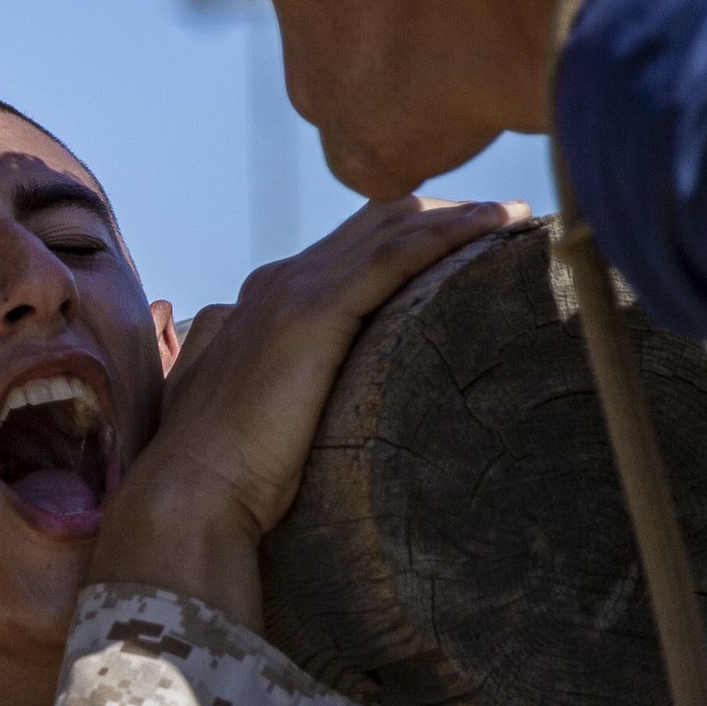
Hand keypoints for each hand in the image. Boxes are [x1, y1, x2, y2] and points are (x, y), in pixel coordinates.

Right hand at [91, 196, 513, 623]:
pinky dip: (451, 232)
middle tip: (506, 220)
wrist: (188, 493)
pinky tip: (499, 226)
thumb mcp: (238, 412)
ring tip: (518, 217)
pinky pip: (397, 254)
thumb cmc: (216, 475)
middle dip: (443, 213)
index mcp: (264, 300)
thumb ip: (253, 377)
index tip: (461, 239)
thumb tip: (268, 379)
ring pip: (393, 225)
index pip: (349, 247)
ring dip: (460, 215)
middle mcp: (281, 282)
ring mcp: (296, 290)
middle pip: (377, 221)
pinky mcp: (315, 312)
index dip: (406, 234)